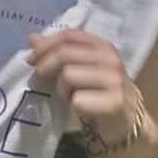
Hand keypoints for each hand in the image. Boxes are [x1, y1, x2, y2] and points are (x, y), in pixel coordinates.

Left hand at [24, 24, 139, 136]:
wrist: (127, 122)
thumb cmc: (99, 93)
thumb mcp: (82, 69)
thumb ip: (60, 52)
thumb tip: (33, 38)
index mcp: (104, 46)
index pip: (69, 36)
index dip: (45, 45)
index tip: (30, 60)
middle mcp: (111, 59)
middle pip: (65, 54)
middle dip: (44, 67)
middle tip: (37, 81)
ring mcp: (115, 80)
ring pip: (68, 76)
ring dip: (61, 90)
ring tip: (69, 97)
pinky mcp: (114, 103)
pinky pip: (77, 100)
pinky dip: (73, 106)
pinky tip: (81, 110)